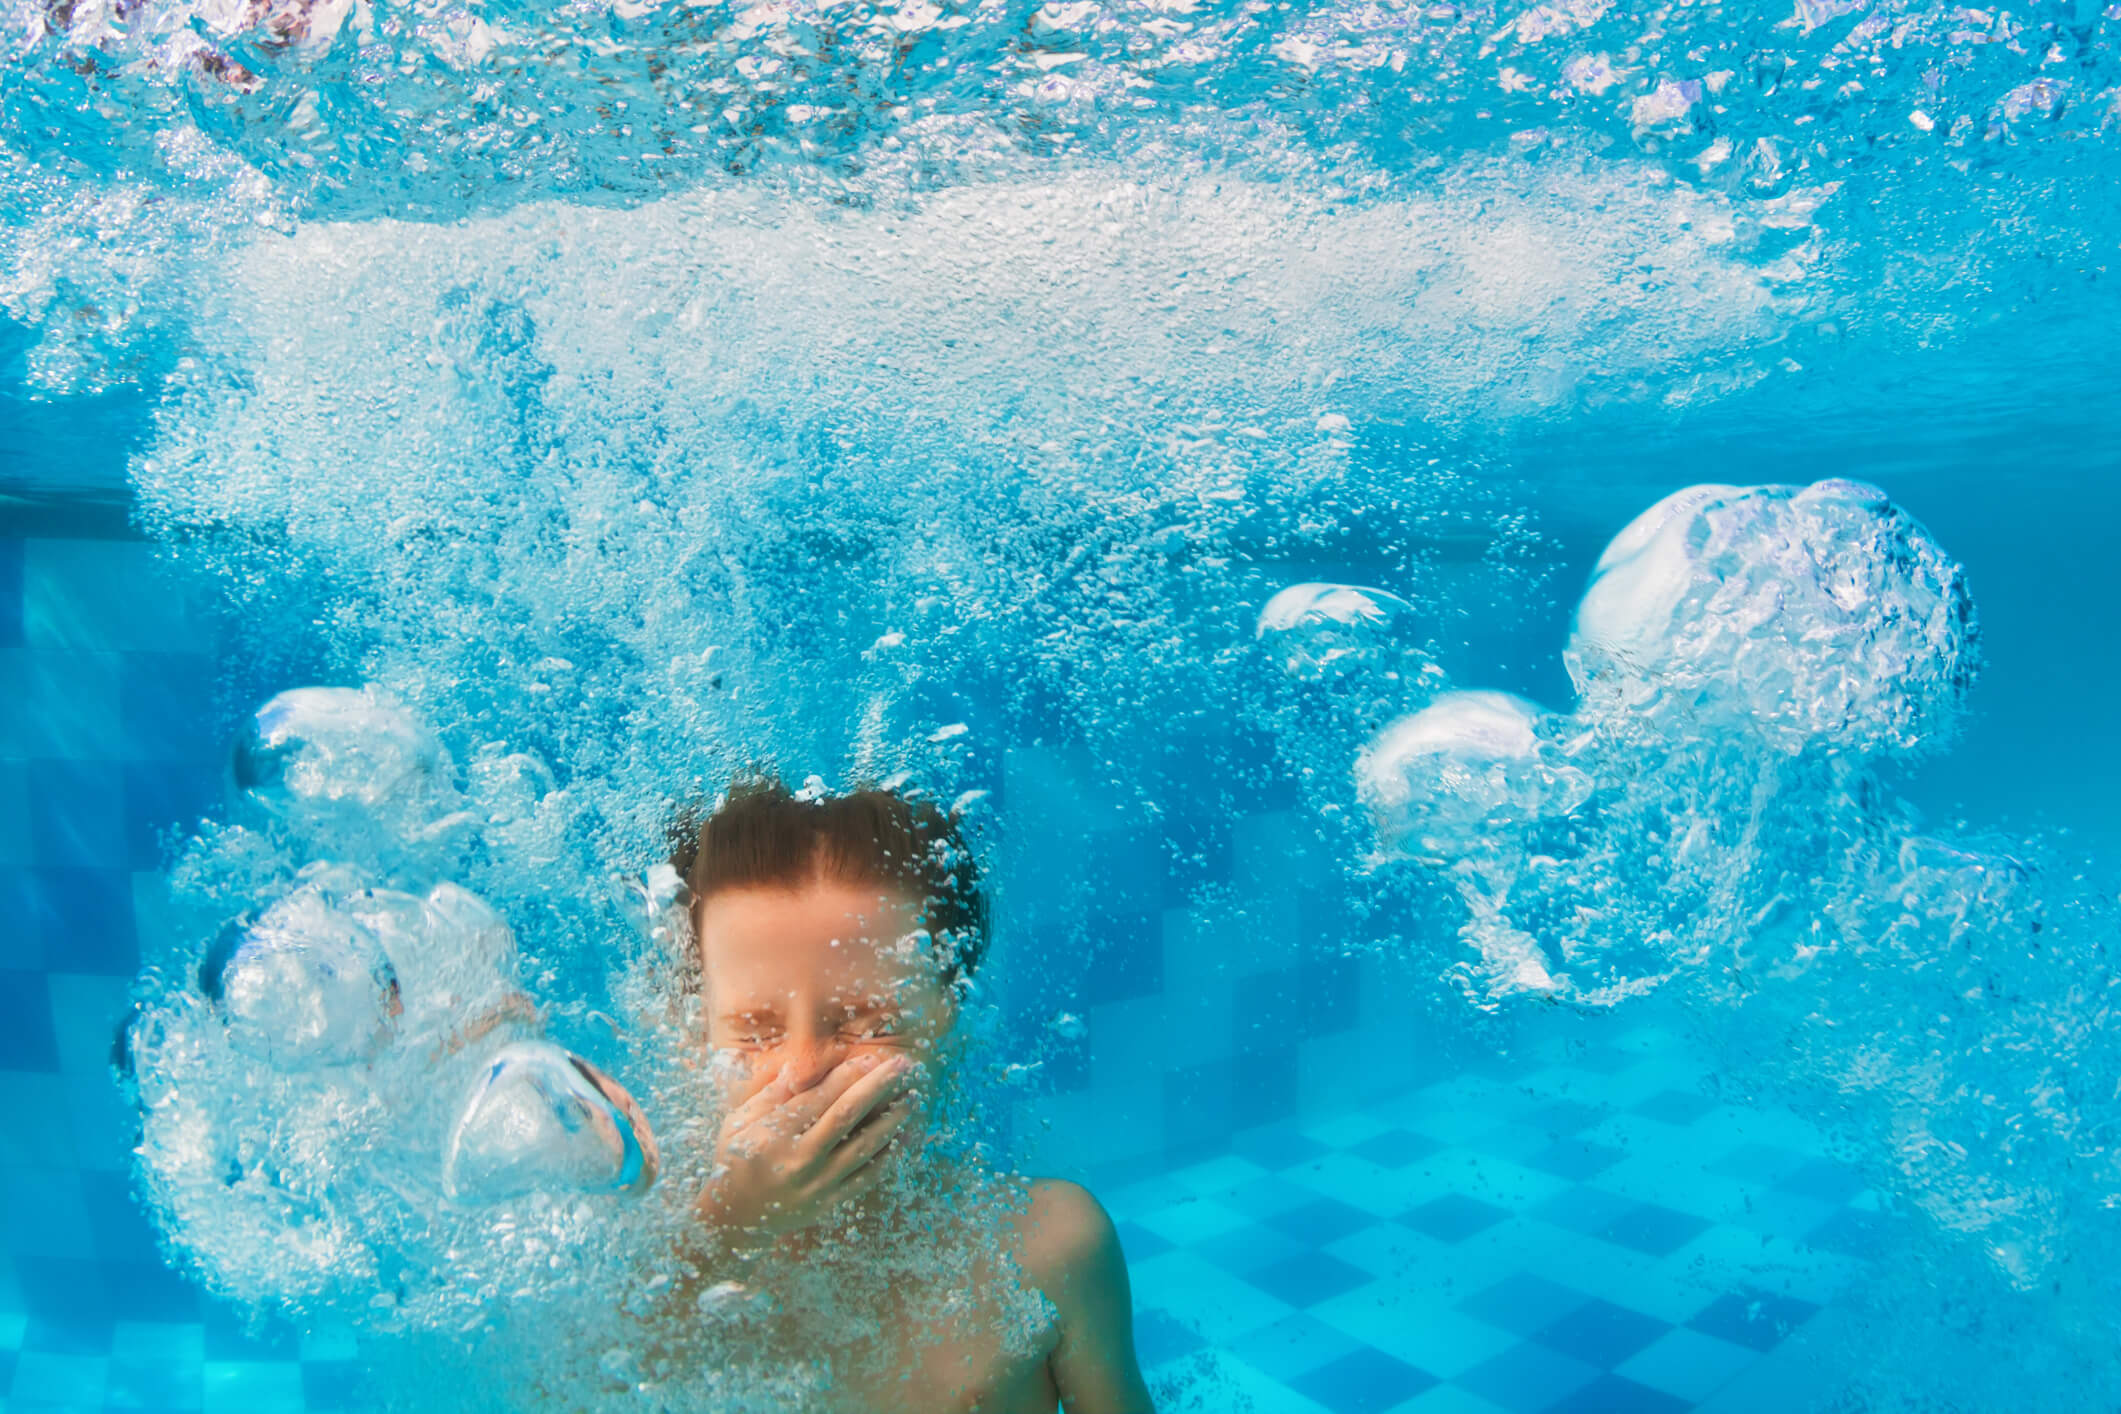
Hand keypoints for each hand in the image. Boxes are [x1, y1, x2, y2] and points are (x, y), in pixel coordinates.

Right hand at [696, 1053, 916, 1236]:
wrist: (735, 1218)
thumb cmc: (735, 1160)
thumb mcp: (739, 1122)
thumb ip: (771, 1095)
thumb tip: (800, 1066)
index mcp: (773, 1134)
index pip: (819, 1096)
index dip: (848, 1074)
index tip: (870, 1058)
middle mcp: (798, 1159)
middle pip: (847, 1114)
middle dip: (878, 1085)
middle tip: (902, 1065)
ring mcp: (816, 1184)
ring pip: (864, 1146)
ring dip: (891, 1119)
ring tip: (910, 1098)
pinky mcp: (829, 1202)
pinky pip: (866, 1176)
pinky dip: (886, 1155)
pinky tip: (900, 1136)